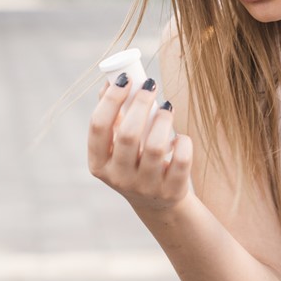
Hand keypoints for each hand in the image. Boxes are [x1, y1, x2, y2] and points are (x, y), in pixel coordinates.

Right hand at [87, 80, 192, 212]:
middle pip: (128, 134)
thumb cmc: (134, 162)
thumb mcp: (117, 145)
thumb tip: (111, 81)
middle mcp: (119, 178)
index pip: (98, 126)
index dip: (111, 99)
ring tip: (166, 108)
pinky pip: (181, 159)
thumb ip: (112, 115)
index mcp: (98, 164)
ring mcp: (145, 187)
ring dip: (163, 119)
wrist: (157, 202)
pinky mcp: (171, 190)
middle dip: (141, 104)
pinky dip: (183, 141)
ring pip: (155, 146)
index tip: (126, 78)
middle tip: (151, 86)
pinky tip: (179, 137)